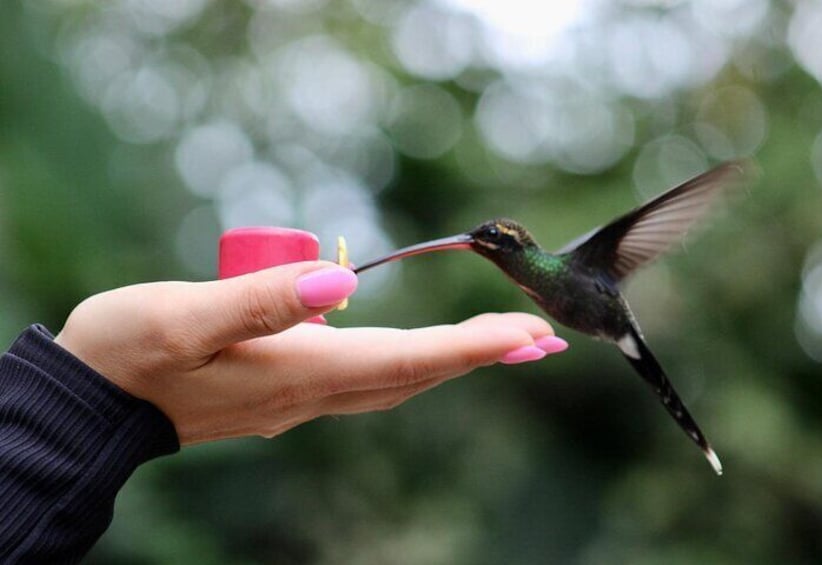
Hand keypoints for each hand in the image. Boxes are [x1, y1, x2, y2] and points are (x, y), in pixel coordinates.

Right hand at [54, 261, 566, 444]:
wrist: (92, 402)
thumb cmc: (130, 353)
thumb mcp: (184, 318)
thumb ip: (260, 302)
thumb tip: (340, 285)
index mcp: (299, 373)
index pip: (406, 360)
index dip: (471, 346)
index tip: (527, 334)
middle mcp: (312, 391)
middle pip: (416, 374)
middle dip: (481, 356)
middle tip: (540, 339)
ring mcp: (299, 396)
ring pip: (396, 379)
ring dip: (452, 360)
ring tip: (502, 343)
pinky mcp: (284, 388)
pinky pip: (367, 377)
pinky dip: (411, 361)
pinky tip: (422, 350)